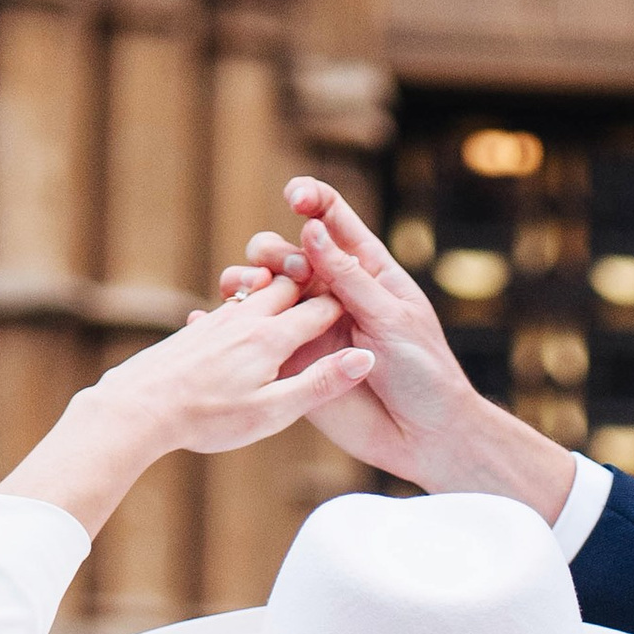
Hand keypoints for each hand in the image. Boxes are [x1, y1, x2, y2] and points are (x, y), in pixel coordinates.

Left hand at [0, 274, 371, 536]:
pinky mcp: (195, 330)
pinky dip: (248, 302)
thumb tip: (365, 358)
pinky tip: (246, 313)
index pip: (321, 309)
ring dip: (280, 286)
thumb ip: (321, 384)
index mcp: (273, 339)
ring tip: (296, 287)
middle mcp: (247, 320)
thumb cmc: (209, 418)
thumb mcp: (274, 412)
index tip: (364, 304)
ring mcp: (218, 321)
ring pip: (258, 289)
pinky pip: (231, 305)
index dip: (345, 304)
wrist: (137, 409)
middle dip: (314, 282)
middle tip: (333, 282)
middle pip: (290, 285)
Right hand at [221, 179, 575, 520]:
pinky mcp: (295, 360)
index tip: (295, 196)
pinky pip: (259, 335)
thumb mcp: (390, 318)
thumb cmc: (423, 372)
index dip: (311, 199)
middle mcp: (333, 291)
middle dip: (275, 250)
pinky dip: (233, 322)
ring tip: (244, 288)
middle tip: (287, 272)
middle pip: (288, 252)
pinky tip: (210, 317)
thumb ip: (348, 277)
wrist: (424, 436)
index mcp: (366, 269)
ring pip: (267, 291)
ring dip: (248, 280)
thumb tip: (310, 228)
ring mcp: (311, 325)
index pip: (333, 220)